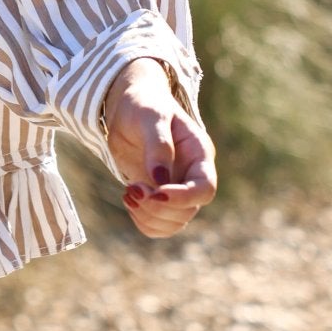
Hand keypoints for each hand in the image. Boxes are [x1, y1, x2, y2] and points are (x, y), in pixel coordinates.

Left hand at [103, 58, 217, 240]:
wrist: (127, 109)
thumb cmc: (143, 105)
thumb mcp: (151, 117)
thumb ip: (158, 146)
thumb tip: (160, 180)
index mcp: (199, 154)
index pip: (204, 188)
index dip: (183, 198)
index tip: (155, 193)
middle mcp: (191, 176)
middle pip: (188, 211)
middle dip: (158, 207)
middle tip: (132, 188)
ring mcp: (176, 189)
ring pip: (173, 223)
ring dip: (148, 217)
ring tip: (128, 193)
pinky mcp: (158, 198)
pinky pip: (157, 225)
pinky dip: (141, 220)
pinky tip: (128, 197)